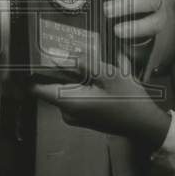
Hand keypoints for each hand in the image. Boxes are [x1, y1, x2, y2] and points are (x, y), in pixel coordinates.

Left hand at [32, 54, 171, 150]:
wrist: (145, 124)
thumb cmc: (129, 101)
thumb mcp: (107, 74)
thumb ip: (82, 63)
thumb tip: (60, 54)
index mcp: (69, 102)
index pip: (35, 88)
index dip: (29, 72)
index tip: (29, 57)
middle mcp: (67, 112)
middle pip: (50, 85)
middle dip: (57, 67)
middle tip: (66, 51)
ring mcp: (75, 115)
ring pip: (64, 88)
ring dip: (72, 74)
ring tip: (87, 63)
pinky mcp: (83, 114)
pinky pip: (74, 94)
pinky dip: (80, 83)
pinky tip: (95, 75)